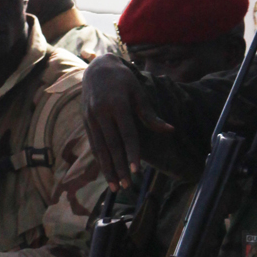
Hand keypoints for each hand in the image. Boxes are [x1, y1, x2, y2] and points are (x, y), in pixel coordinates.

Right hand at [82, 55, 173, 187]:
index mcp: (117, 104)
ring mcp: (91, 118)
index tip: (137, 171)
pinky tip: (107, 173)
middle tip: (126, 186)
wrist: (97, 69)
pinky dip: (100, 160)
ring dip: (107, 169)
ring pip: (100, 148)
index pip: (127, 134)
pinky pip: (93, 144)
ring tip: (115, 187)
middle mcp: (101, 112)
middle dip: (119, 167)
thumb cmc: (123, 81)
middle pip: (112, 145)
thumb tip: (170, 130)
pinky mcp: (85, 122)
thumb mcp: (138, 92)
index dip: (132, 153)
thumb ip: (150, 114)